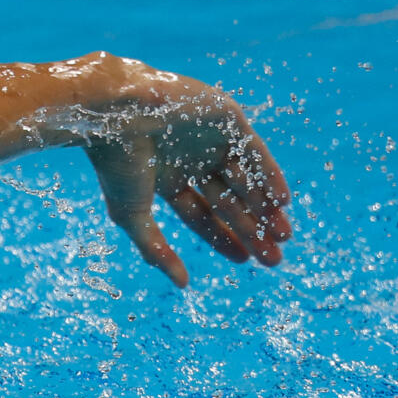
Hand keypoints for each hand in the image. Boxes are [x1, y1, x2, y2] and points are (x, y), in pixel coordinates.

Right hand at [80, 75, 290, 286]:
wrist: (115, 112)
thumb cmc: (117, 163)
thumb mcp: (133, 215)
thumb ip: (156, 250)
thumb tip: (182, 285)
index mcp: (167, 178)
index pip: (202, 214)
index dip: (224, 238)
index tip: (246, 261)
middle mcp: (191, 159)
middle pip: (229, 202)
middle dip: (251, 230)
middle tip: (273, 259)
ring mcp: (210, 138)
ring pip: (246, 179)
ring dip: (265, 207)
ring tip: (283, 236)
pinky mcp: (226, 118)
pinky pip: (255, 151)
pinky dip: (269, 176)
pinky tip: (281, 202)